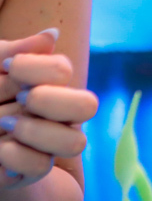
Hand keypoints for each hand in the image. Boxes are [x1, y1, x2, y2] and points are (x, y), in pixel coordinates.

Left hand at [0, 29, 97, 188]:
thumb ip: (16, 50)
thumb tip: (53, 35)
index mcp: (48, 86)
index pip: (64, 71)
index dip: (38, 68)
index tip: (7, 67)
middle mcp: (56, 115)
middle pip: (88, 106)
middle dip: (51, 100)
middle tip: (21, 99)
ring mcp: (48, 145)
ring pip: (75, 143)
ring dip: (35, 131)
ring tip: (5, 126)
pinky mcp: (32, 171)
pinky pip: (42, 166)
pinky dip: (16, 156)